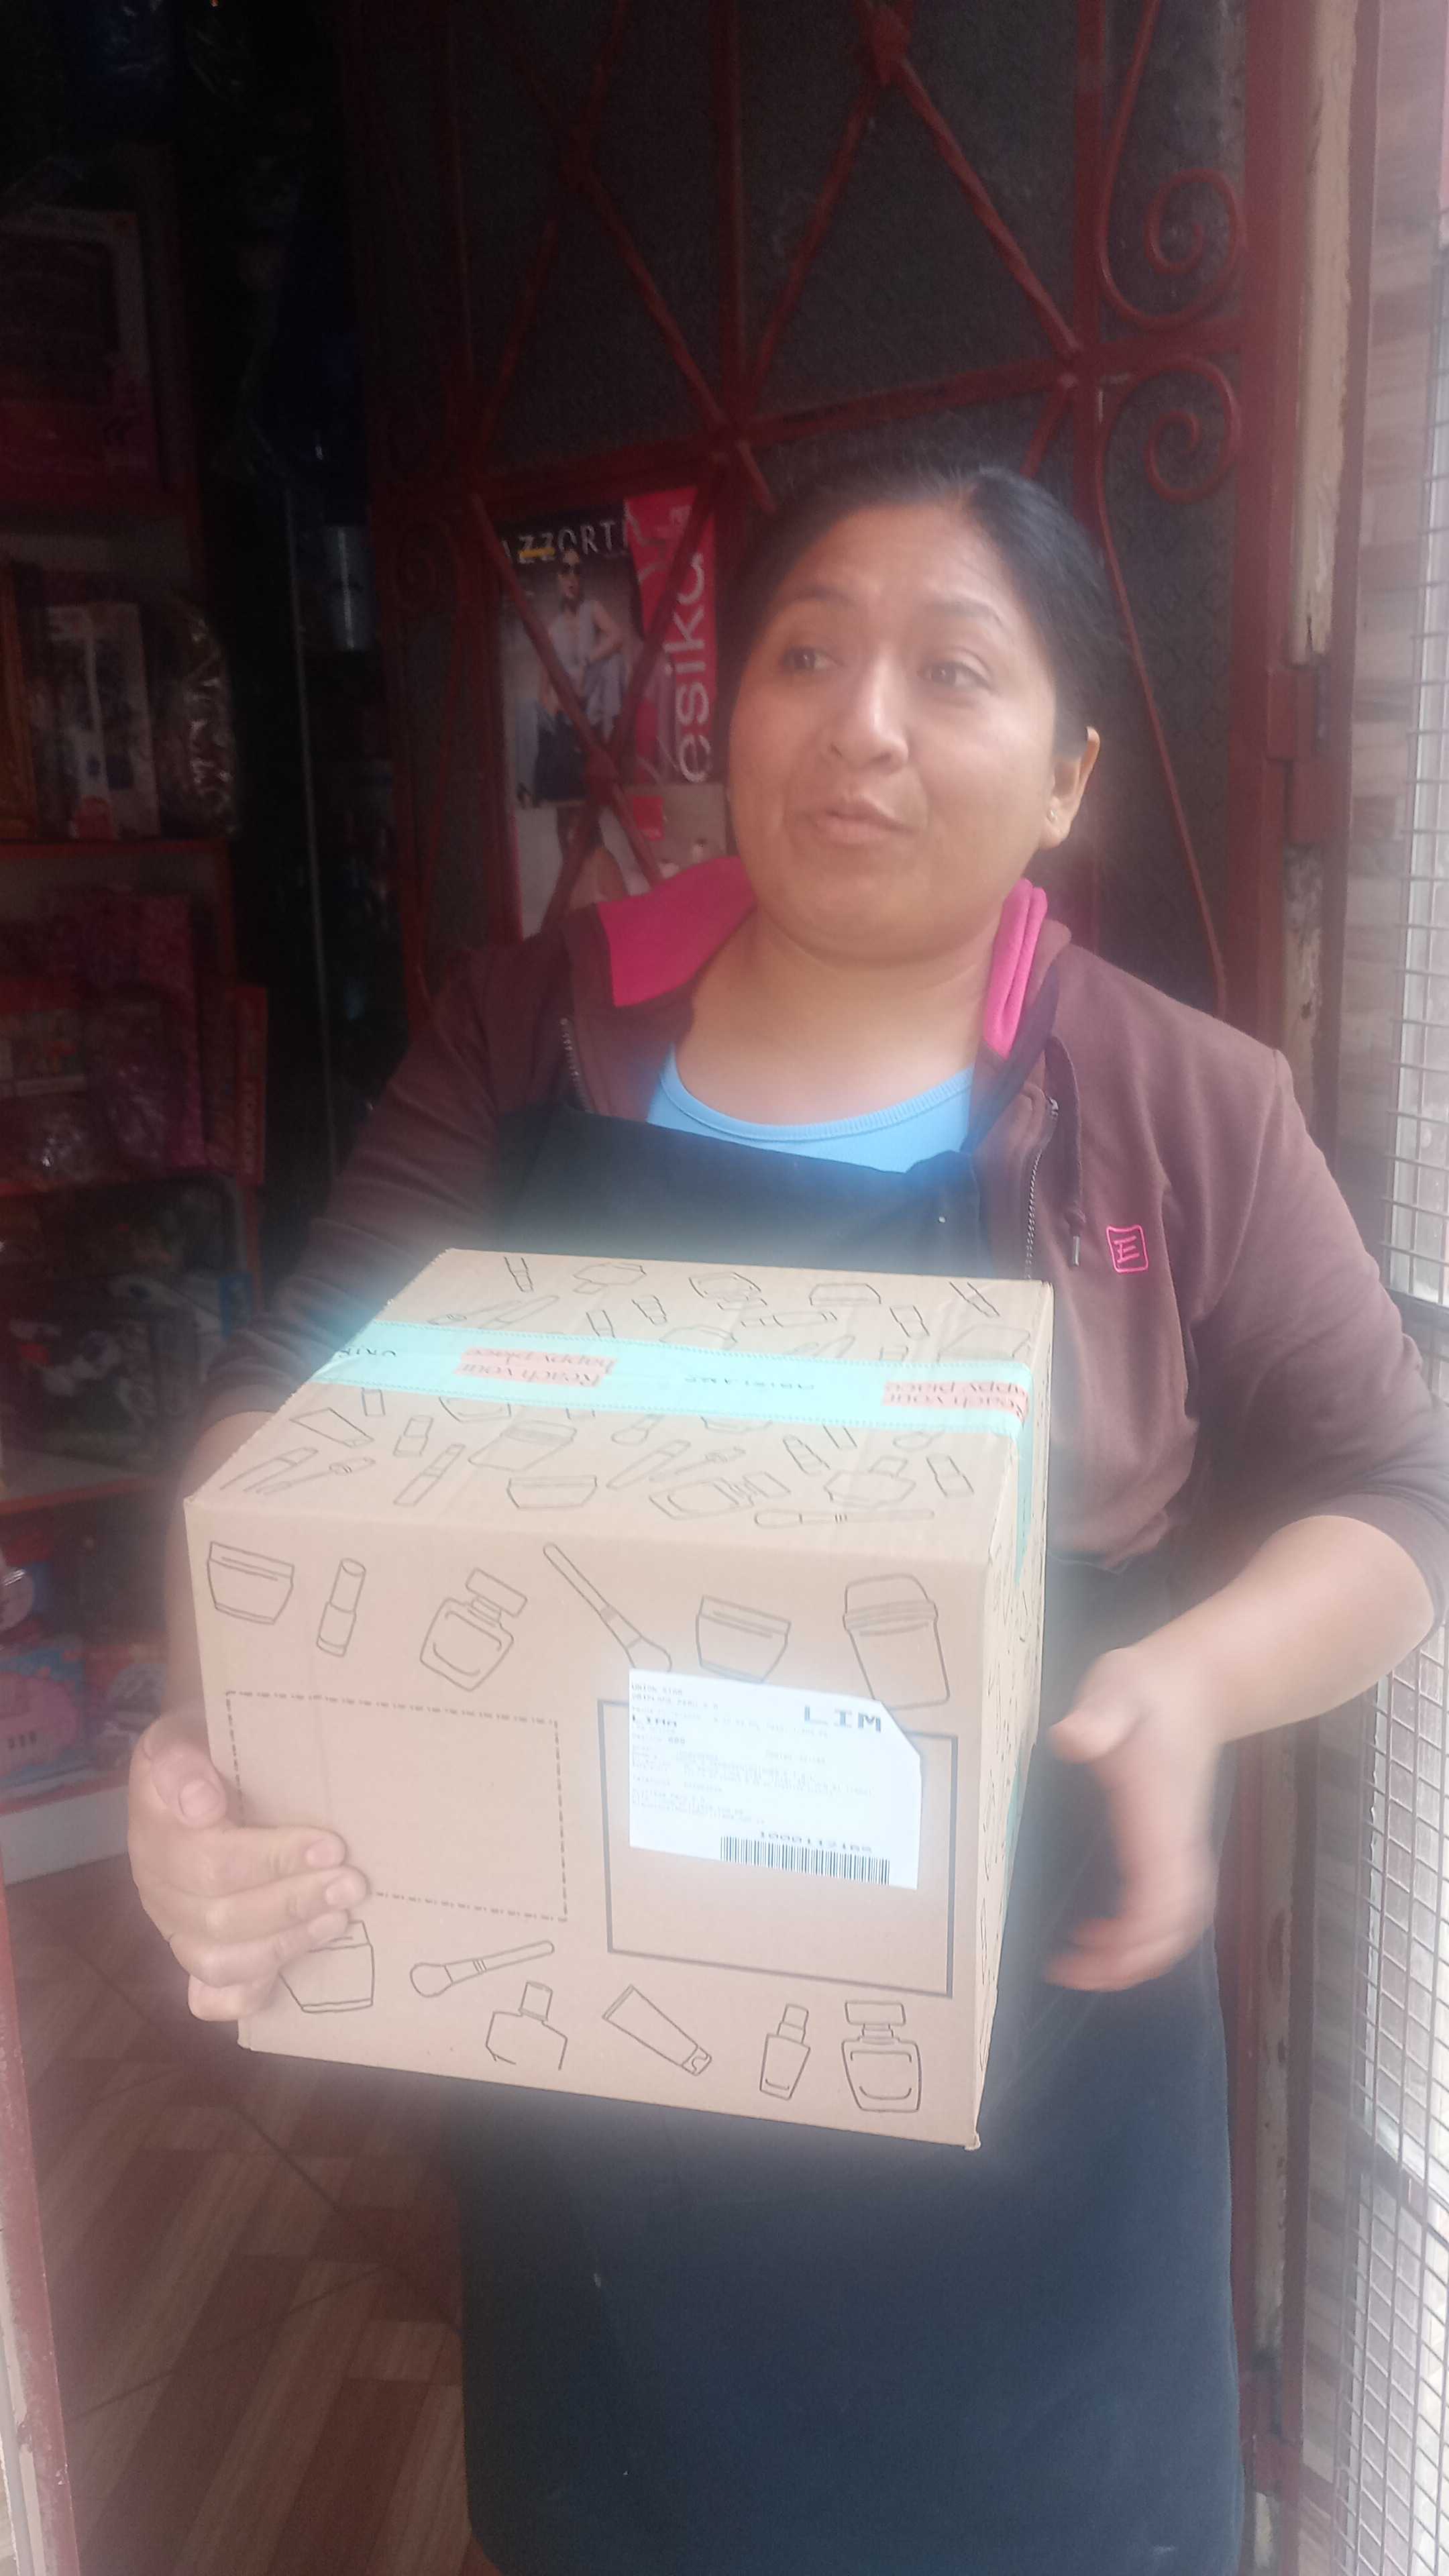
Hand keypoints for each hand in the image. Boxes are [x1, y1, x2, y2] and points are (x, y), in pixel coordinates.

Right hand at [128, 1712, 368, 2022]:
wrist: (208, 1754)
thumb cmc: (212, 1741)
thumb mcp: (191, 1729)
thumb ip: (182, 1759)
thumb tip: (201, 1804)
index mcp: (154, 1830)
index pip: (211, 1862)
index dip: (274, 1859)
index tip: (333, 1844)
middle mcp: (159, 1886)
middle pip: (220, 1918)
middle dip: (294, 1902)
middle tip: (353, 1883)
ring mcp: (176, 1925)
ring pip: (218, 1961)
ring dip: (285, 1945)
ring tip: (339, 1918)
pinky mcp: (197, 1950)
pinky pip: (210, 1995)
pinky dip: (246, 1994)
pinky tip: (284, 1980)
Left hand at [1045, 1641, 1221, 1990]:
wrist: (1197, 1685)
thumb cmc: (1148, 1690)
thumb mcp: (1117, 1688)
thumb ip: (1098, 1715)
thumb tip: (1071, 1739)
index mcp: (1160, 1817)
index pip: (1161, 1897)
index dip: (1130, 1936)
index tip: (1081, 1948)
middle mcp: (1177, 1844)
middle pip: (1173, 1928)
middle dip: (1127, 1963)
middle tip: (1067, 1968)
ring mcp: (1180, 1849)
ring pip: (1177, 1926)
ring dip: (1134, 1956)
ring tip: (1080, 1960)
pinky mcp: (1173, 1847)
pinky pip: (1171, 1910)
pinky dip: (1141, 1934)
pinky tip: (1101, 1929)